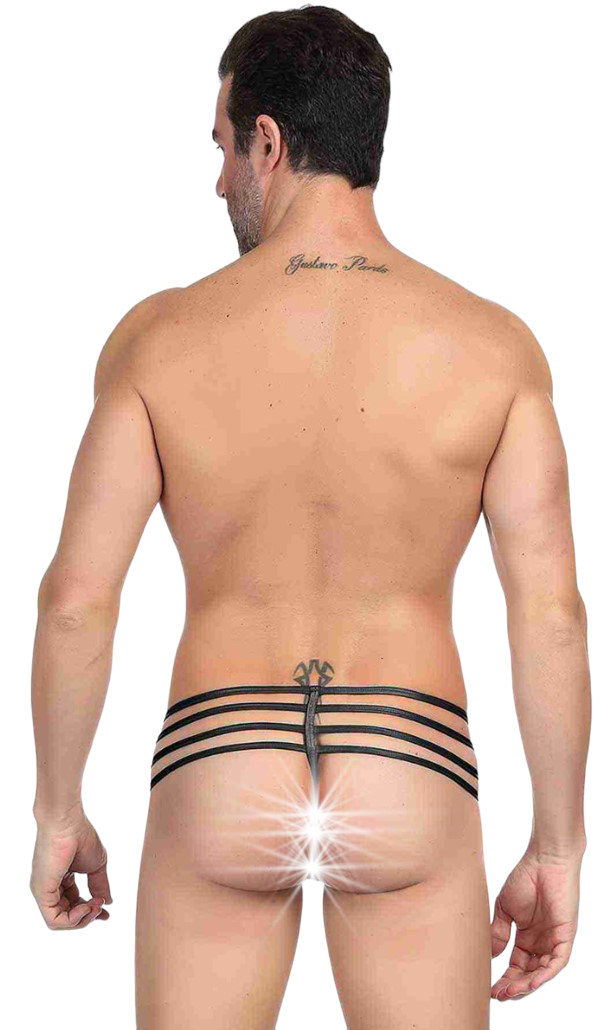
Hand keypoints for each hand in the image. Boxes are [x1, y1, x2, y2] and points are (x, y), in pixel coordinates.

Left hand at [29, 812, 112, 930]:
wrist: (67, 824)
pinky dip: (73, 920)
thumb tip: (107, 901)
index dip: (91, 912)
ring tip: (95, 905)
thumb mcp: (97, 866)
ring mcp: (44, 892)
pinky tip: (86, 907)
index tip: (106, 912)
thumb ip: (100, 886)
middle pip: (67, 915)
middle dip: (88, 918)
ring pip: (60, 922)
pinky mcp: (41, 894)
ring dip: (83, 920)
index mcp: (63, 879)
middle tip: (102, 911)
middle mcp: (51, 887)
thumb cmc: (80, 837)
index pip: (75, 904)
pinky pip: (54, 920)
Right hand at [491, 845, 584, 1000]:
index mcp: (528, 936)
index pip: (518, 965)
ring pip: (544, 973)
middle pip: (530, 974)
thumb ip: (499, 933)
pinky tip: (531, 982)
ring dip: (528, 985)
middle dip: (515, 987)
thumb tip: (490, 957)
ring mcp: (555, 940)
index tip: (491, 988)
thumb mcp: (505, 909)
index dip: (506, 978)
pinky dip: (545, 974)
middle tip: (500, 995)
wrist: (544, 859)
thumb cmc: (525, 877)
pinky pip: (558, 963)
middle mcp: (542, 942)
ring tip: (510, 992)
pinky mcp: (566, 937)